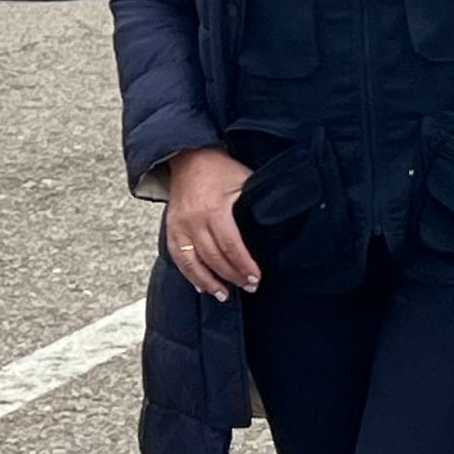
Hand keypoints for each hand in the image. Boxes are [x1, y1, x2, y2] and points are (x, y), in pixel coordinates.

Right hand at [164, 146, 259, 300]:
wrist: (189, 157)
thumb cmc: (222, 169)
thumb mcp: (246, 180)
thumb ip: (260, 202)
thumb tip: (283, 221)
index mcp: (214, 209)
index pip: (231, 246)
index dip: (244, 265)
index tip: (256, 278)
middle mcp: (193, 220)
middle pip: (213, 257)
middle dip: (232, 276)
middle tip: (248, 287)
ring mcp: (179, 226)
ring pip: (192, 262)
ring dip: (209, 282)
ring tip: (224, 295)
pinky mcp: (171, 228)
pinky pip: (178, 257)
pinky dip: (190, 274)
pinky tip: (202, 286)